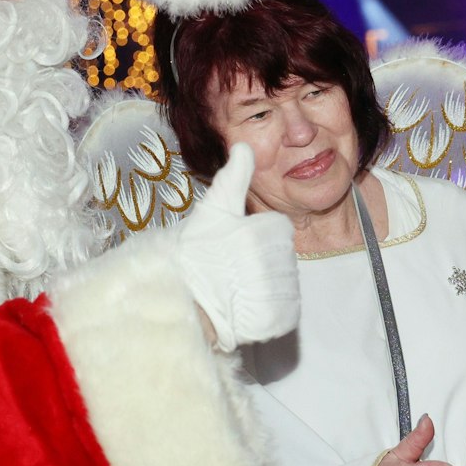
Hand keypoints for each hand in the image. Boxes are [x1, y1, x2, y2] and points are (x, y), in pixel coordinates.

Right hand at [174, 145, 297, 349]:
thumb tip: (244, 145)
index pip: (280, 233)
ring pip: (286, 287)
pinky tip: (246, 309)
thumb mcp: (213, 209)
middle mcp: (278, 261)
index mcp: (269, 231)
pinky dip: (269, 314)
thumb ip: (234, 177)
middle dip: (264, 265)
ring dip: (266, 290)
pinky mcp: (278, 320)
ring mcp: (279, 292)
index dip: (258, 239)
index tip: (235, 247)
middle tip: (233, 270)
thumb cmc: (194, 252)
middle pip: (285, 260)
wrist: (180, 299)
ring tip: (237, 289)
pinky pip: (284, 314)